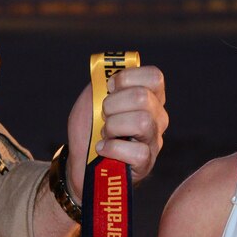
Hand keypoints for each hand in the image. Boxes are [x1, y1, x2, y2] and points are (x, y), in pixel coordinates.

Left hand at [63, 64, 167, 190]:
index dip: (126, 79)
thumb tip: (113, 73)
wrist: (79, 160)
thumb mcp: (92, 98)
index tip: (108, 88)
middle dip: (112, 105)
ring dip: (112, 126)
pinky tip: (103, 149)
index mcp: (149, 96)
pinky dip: (112, 148)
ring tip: (104, 133)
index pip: (154, 76)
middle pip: (142, 97)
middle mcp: (158, 117)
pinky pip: (137, 151)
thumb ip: (102, 81)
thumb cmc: (89, 128)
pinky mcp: (146, 163)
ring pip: (142, 122)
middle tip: (103, 116)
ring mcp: (154, 141)